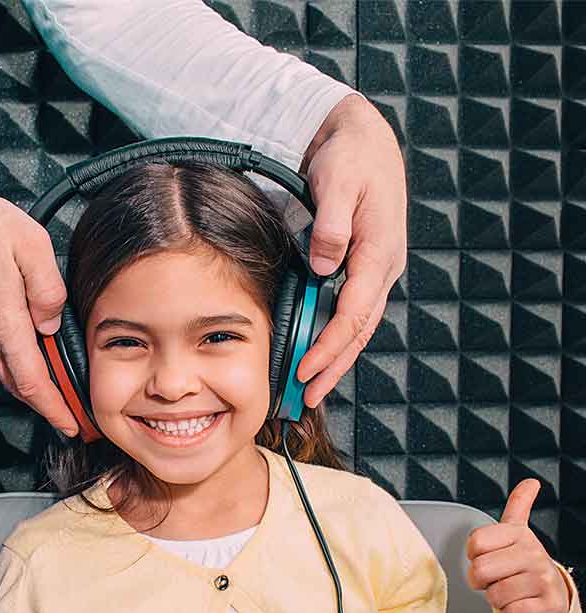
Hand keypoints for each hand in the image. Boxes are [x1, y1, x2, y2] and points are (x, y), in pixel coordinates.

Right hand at [0, 161, 78, 435]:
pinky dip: (6, 357)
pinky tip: (19, 347)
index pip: (32, 382)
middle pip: (16, 383)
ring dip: (26, 380)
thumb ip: (48, 290)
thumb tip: (50, 326)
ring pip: (0, 368)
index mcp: (3, 320)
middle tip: (68, 414)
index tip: (70, 425)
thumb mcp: (32, 245)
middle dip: (44, 403)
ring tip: (51, 384)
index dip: (53, 408)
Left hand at [296, 94, 406, 405]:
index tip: (306, 369)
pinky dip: (338, 335)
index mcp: (379, 251)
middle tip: (309, 397)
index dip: (330, 344)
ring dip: (337, 358)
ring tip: (315, 387)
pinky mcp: (365, 266)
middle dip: (334, 366)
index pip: (355, 311)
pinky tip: (322, 351)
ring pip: (358, 324)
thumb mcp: (338, 182)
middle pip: (360, 328)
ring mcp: (376, 268)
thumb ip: (331, 225)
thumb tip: (324, 267)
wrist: (363, 138)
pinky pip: (353, 309)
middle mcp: (383, 266)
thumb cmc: (350, 157)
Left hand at [466, 480, 569, 612]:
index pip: (475, 543)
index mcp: (518, 534)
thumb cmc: (524, 564)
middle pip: (480, 570)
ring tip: (511, 591)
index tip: (487, 557)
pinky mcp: (549, 604)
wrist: (552, 594)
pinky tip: (521, 605)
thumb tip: (531, 482)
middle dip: (481, 581)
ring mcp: (543, 578)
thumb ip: (519, 505)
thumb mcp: (517, 532)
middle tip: (497, 579)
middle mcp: (533, 552)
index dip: (473, 555)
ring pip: (494, 595)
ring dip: (496, 599)